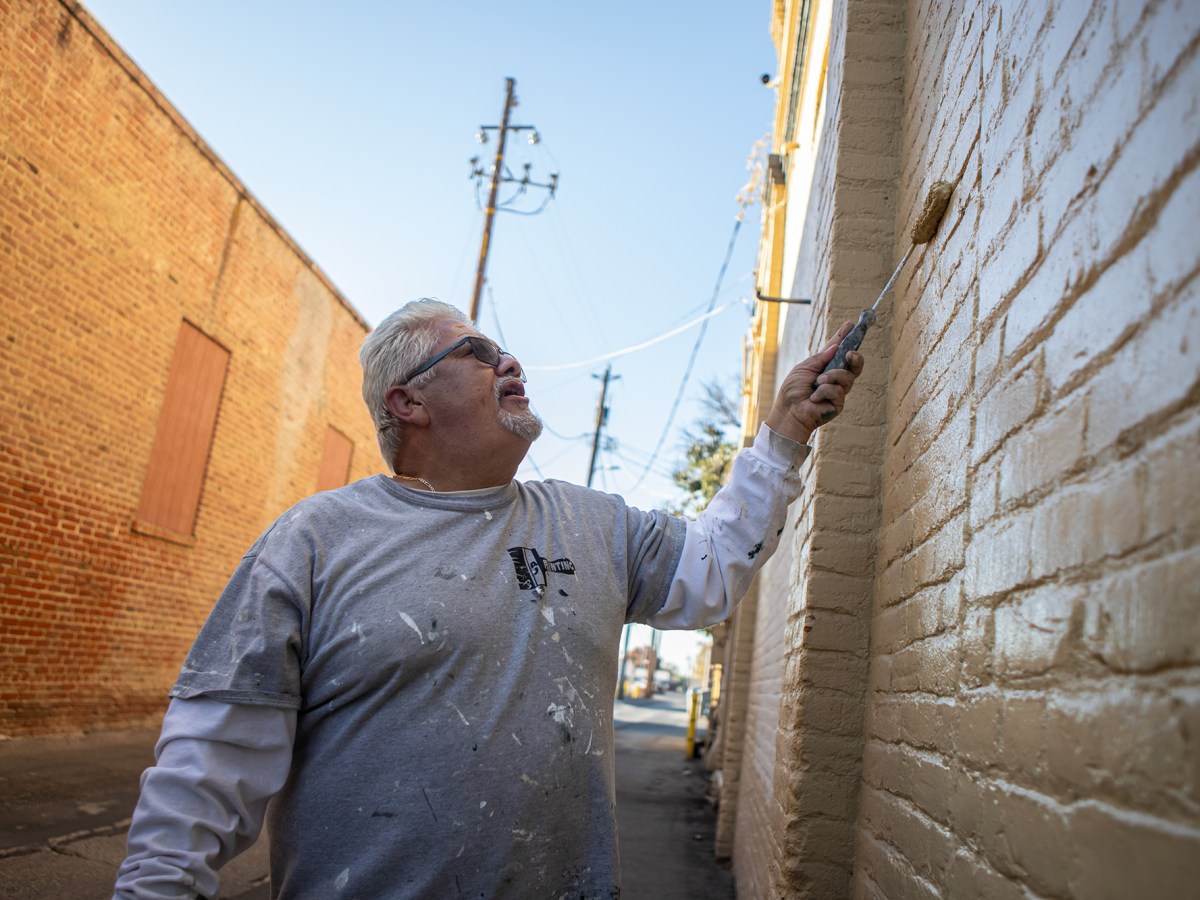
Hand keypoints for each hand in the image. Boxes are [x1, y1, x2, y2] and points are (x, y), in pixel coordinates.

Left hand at [763, 321, 864, 445]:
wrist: (789, 411)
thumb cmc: (792, 390)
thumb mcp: (804, 368)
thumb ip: (820, 358)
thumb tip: (835, 346)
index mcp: (825, 367)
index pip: (839, 350)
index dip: (845, 337)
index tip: (851, 324)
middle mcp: (835, 378)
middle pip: (855, 364)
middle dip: (855, 357)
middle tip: (849, 354)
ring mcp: (838, 390)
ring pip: (847, 376)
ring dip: (831, 377)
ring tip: (818, 382)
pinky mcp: (839, 403)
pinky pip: (838, 391)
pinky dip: (824, 391)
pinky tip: (815, 398)